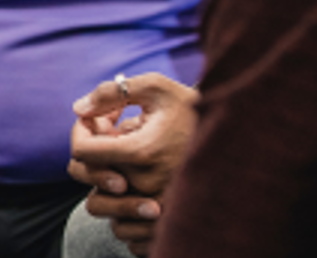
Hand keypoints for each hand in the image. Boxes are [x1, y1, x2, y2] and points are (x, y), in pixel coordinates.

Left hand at [65, 73, 198, 255]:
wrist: (237, 141)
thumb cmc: (194, 109)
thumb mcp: (158, 88)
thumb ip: (113, 92)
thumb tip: (78, 108)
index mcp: (142, 151)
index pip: (82, 152)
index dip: (81, 133)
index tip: (97, 122)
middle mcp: (148, 184)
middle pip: (88, 178)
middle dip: (94, 155)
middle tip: (115, 138)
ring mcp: (156, 208)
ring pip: (101, 206)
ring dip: (104, 184)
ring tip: (127, 162)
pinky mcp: (163, 225)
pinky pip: (122, 229)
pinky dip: (121, 208)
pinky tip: (137, 183)